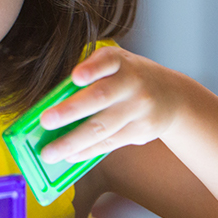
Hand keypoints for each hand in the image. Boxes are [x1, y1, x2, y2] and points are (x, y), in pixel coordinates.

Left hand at [38, 47, 181, 163]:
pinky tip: (70, 156)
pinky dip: (87, 151)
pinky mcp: (141, 131)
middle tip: (45, 121)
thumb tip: (52, 103)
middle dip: (70, 111)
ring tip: (49, 153)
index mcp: (119, 61)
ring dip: (72, 142)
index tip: (76, 77)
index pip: (106, 62)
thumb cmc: (127, 77)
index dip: (92, 68)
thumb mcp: (113, 65)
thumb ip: (88, 75)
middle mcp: (131, 83)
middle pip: (99, 98)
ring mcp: (138, 109)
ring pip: (103, 128)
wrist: (172, 96)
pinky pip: (110, 143)